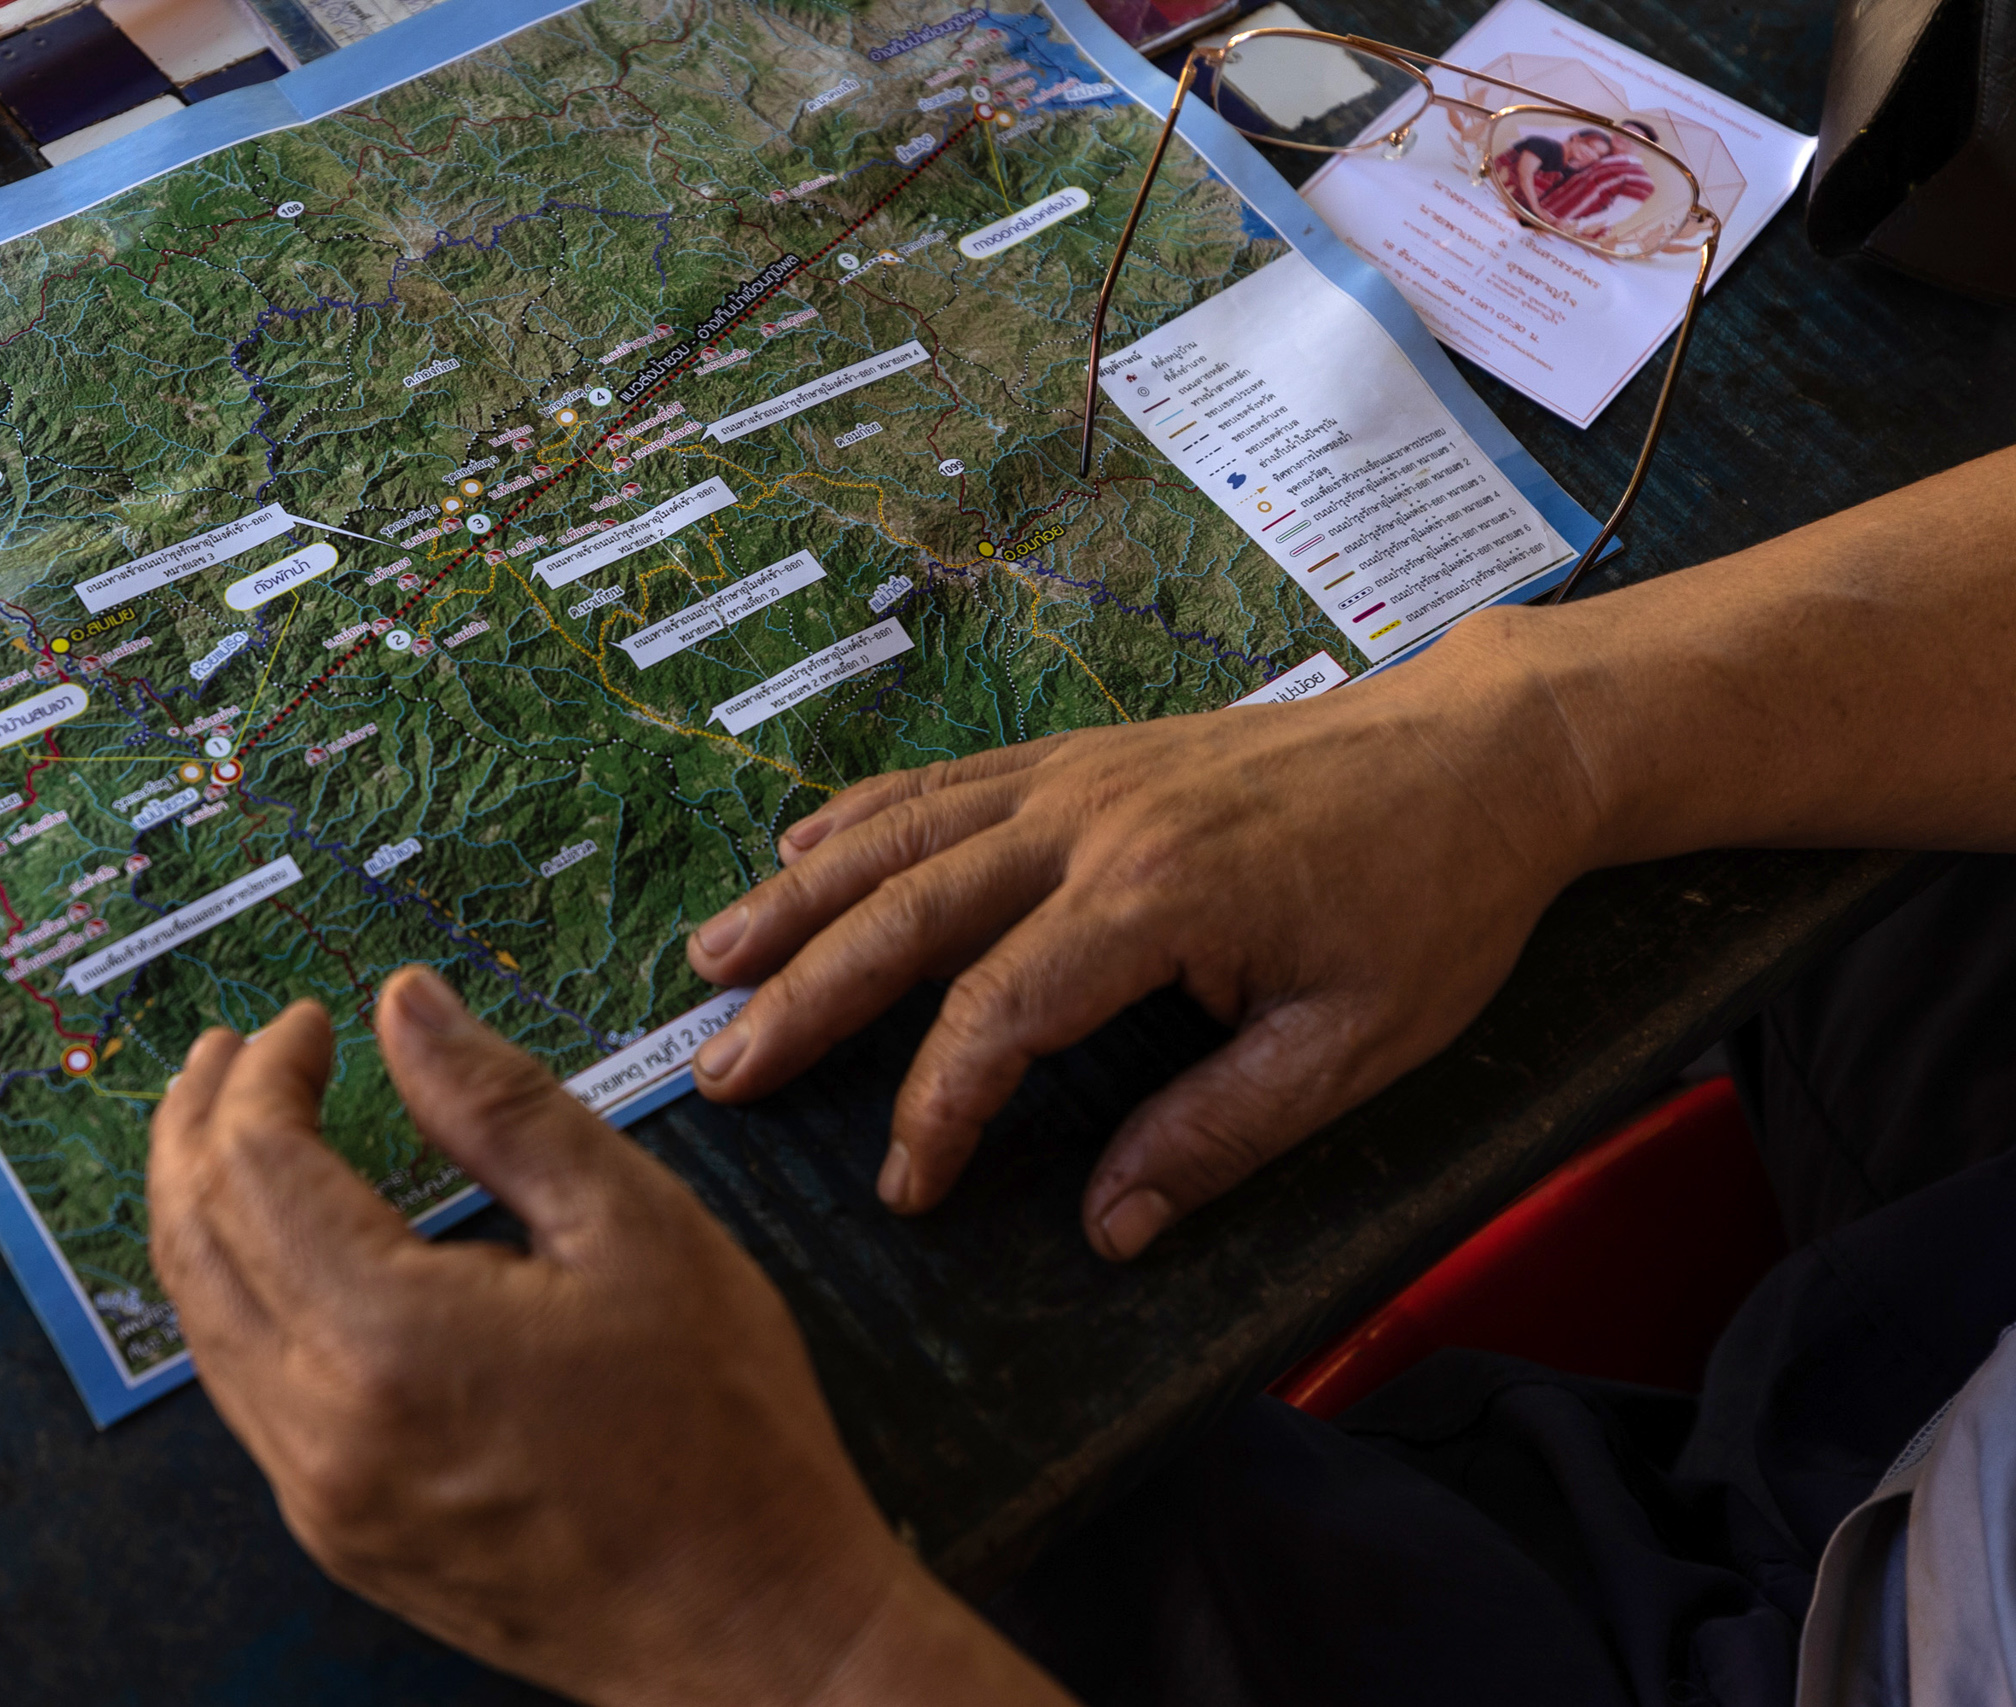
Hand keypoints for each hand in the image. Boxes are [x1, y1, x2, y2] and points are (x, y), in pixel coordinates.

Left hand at [149, 970, 1074, 1706]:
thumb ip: (503, 1107)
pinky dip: (239, 1298)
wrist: (754, 1630)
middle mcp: (323, 1427)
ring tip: (232, 1135)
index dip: (268, 1074)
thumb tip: (406, 1006)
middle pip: (195, 1243)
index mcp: (389, 1339)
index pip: (258, 1166)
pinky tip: (283, 1255)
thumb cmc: (721, 1433)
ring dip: (203, 1212)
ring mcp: (321, 1494)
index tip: (309, 1021)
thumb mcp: (636, 1229)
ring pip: (204, 1324)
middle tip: (227, 1053)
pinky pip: (246, 1393)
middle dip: (197, 1128)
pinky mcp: (339, 1534)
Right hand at [683, 618, 1596, 1260]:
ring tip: (710, 960)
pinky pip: (944, 781)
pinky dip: (859, 816)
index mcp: (1159, 897)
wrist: (1477, 752)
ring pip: (902, 835)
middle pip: (909, 910)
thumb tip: (1109, 1228)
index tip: (907, 1186)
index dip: (937, 1107)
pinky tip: (799, 848)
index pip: (999, 1013)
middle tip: (718, 1068)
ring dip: (798, 900)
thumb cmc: (1431, 901)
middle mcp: (1092, 822)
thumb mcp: (1355, 1044)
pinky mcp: (1083, 755)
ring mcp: (1078, 775)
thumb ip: (1220, 1133)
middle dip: (803, 997)